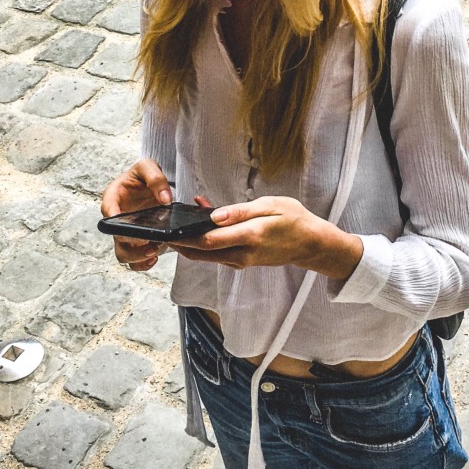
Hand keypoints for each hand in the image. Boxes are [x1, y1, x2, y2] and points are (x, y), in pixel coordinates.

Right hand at [101, 159, 172, 272]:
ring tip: (154, 252)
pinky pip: (135, 259)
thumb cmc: (144, 174)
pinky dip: (142, 263)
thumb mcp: (148, 167)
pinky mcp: (136, 242)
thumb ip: (156, 178)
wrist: (151, 184)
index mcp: (113, 197)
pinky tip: (154, 258)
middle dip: (131, 246)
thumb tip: (165, 199)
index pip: (108, 211)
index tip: (129, 228)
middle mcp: (116, 218)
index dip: (115, 221)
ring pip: (123, 253)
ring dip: (137, 257)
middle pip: (115, 239)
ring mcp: (125, 231)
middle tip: (150, 245)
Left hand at [170, 196, 363, 280]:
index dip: (184, 236)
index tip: (166, 229)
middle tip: (159, 231)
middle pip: (201, 252)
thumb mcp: (271, 205)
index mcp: (249, 236)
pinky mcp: (242, 262)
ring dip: (189, 243)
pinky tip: (199, 226)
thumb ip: (240, 212)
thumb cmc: (293, 219)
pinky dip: (204, 243)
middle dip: (179, 243)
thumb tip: (214, 215)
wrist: (310, 244)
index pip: (208, 240)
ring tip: (174, 225)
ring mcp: (242, 261)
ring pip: (207, 255)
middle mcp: (242, 254)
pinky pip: (217, 254)